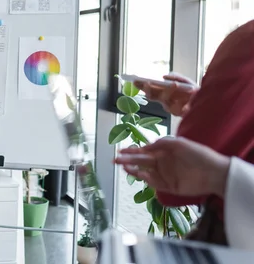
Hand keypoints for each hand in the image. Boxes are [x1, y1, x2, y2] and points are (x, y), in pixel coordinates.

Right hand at [114, 137, 229, 197]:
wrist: (214, 172)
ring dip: (133, 169)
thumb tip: (145, 147)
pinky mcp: (169, 187)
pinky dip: (145, 179)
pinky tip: (138, 174)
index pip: (144, 151)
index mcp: (163, 152)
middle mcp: (162, 163)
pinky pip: (154, 183)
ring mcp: (165, 175)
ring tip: (123, 166)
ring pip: (144, 172)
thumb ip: (160, 144)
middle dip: (127, 160)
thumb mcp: (178, 144)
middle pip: (141, 161)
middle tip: (115, 159)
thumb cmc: (198, 154)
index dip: (132, 150)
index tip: (120, 150)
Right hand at [134, 72, 198, 116]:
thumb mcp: (185, 81)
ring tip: (174, 84)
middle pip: (152, 96)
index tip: (135, 81)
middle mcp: (164, 100)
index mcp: (163, 92)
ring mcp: (170, 107)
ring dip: (168, 91)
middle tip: (148, 83)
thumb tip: (164, 76)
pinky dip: (181, 102)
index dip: (141, 86)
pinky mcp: (178, 113)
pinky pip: (177, 107)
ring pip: (165, 100)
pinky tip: (183, 98)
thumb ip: (176, 77)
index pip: (149, 89)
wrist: (207, 102)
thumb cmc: (193, 91)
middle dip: (148, 89)